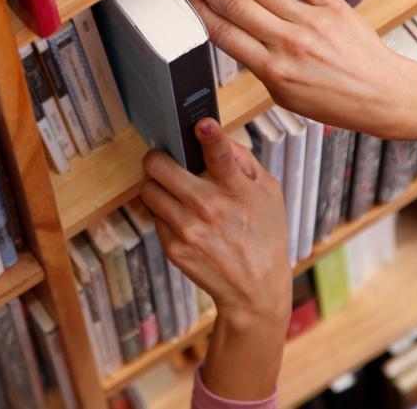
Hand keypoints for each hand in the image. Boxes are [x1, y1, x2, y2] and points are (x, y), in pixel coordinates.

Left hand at [141, 118, 290, 400]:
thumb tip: (216, 136)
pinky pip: (154, 216)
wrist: (255, 291)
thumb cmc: (265, 236)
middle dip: (159, 158)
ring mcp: (187, 228)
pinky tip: (184, 220)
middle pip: (158, 166)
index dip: (209, 135)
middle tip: (165, 161)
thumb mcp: (268, 192)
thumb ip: (243, 160)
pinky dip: (164, 212)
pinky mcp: (172, 247)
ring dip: (157, 185)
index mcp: (235, 189)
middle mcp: (208, 206)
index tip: (202, 125)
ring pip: (148, 189)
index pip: (220, 155)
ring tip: (174, 191)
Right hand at [172, 0, 416, 142]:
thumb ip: (260, 66)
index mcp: (274, 71)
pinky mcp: (333, 6)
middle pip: (234, 6)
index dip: (197, 11)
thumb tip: (234, 39)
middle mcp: (290, 43)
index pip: (224, 34)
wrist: (384, 96)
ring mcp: (312, 21)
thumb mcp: (285, 96)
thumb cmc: (336, 101)